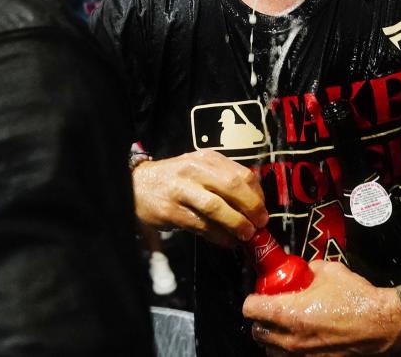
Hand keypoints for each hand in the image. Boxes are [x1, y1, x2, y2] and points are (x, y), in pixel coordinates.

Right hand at [132, 149, 267, 246]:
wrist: (138, 185)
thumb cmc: (175, 179)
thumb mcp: (199, 169)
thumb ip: (223, 180)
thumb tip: (254, 203)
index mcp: (207, 159)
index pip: (241, 173)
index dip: (257, 194)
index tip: (263, 208)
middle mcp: (195, 170)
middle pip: (232, 187)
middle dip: (251, 208)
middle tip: (260, 223)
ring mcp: (182, 190)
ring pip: (216, 207)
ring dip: (236, 223)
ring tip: (246, 234)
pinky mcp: (172, 211)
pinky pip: (201, 225)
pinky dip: (218, 236)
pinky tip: (227, 242)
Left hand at [243, 260, 400, 355]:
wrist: (382, 325)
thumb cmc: (356, 299)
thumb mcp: (329, 271)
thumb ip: (309, 269)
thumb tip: (304, 269)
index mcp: (290, 314)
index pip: (251, 310)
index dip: (253, 300)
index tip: (259, 295)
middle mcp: (291, 340)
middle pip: (257, 333)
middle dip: (260, 320)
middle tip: (270, 310)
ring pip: (271, 350)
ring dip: (272, 337)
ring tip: (284, 326)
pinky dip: (289, 350)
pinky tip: (301, 339)